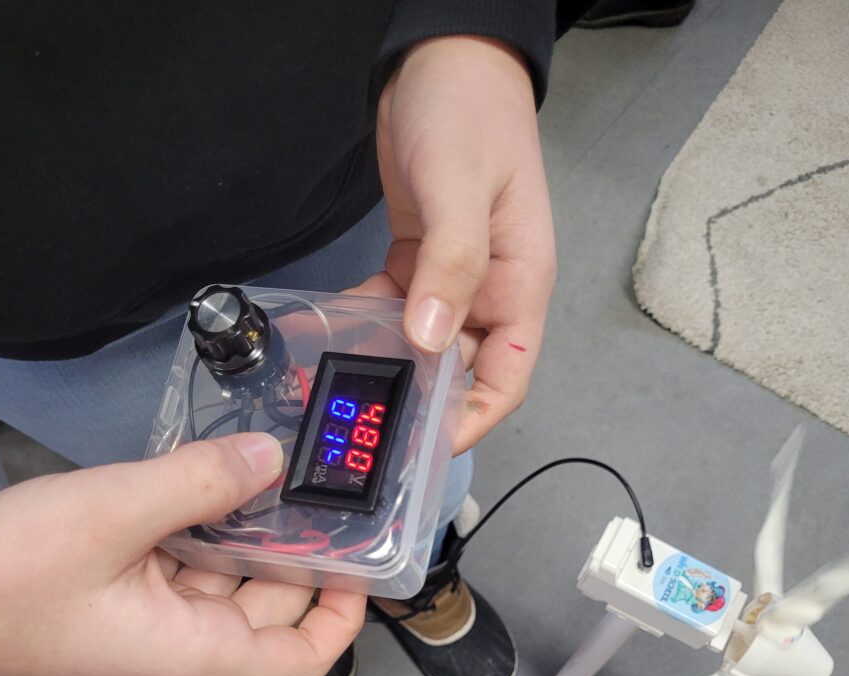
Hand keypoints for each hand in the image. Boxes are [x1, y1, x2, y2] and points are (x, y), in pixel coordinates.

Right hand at [0, 434, 364, 675]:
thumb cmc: (11, 576)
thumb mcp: (115, 512)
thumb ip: (201, 481)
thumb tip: (268, 458)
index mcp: (199, 654)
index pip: (304, 657)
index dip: (345, 614)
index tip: (363, 560)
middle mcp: (187, 652)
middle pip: (272, 610)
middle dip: (298, 552)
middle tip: (318, 487)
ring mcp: (154, 631)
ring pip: (229, 584)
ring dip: (248, 535)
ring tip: (271, 473)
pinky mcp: (125, 607)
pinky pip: (186, 572)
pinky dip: (203, 534)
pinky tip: (208, 485)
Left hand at [377, 35, 555, 454]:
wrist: (441, 56)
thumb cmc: (469, 115)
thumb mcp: (462, 190)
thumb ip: (450, 267)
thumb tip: (429, 343)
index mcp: (519, 286)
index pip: (508, 376)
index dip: (474, 419)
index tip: (426, 446)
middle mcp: (488, 293)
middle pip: (460, 371)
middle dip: (419, 399)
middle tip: (363, 424)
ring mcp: (452, 280)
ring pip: (423, 346)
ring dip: (387, 367)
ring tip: (339, 391)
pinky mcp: (417, 262)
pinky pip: (394, 310)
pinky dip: (366, 325)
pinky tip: (329, 336)